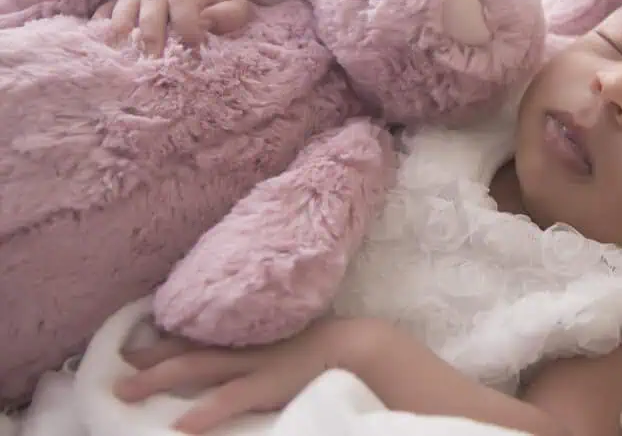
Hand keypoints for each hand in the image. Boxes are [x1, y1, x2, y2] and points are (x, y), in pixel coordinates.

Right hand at [92, 0, 252, 56]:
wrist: (220, 16)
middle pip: (154, 0)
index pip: (184, 0)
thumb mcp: (239, 16)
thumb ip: (229, 15)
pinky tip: (103, 36)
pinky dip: (104, 17)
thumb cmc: (227, 20)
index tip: (192, 50)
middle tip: (153, 60)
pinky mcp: (131, 3)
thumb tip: (205, 19)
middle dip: (154, 32)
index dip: (186, 25)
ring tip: (122, 46)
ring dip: (124, 22)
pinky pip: (110, 3)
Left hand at [115, 318, 354, 433]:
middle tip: (118, 368)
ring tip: (126, 392)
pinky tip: (179, 426)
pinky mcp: (268, 386)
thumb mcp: (295, 341)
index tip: (135, 346)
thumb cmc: (332, 349)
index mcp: (252, 337)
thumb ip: (271, 348)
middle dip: (151, 358)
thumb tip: (253, 359)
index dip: (167, 341)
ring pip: (197, 367)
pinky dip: (203, 412)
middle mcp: (246, 346)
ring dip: (158, 377)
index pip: (201, 337)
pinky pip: (230, 399)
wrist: (362, 347)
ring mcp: (254, 365)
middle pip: (189, 349)